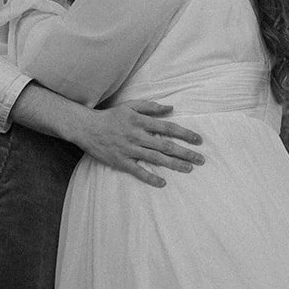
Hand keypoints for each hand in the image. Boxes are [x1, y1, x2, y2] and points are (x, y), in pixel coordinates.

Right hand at [78, 100, 205, 187]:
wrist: (87, 128)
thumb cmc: (111, 116)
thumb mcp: (130, 106)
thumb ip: (151, 107)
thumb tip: (171, 108)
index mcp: (141, 121)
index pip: (168, 128)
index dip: (185, 133)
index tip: (198, 140)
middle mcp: (137, 136)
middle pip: (166, 145)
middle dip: (185, 152)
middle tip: (201, 159)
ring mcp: (129, 150)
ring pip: (156, 159)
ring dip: (174, 164)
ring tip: (189, 169)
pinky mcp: (121, 161)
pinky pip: (138, 171)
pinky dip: (150, 178)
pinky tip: (162, 183)